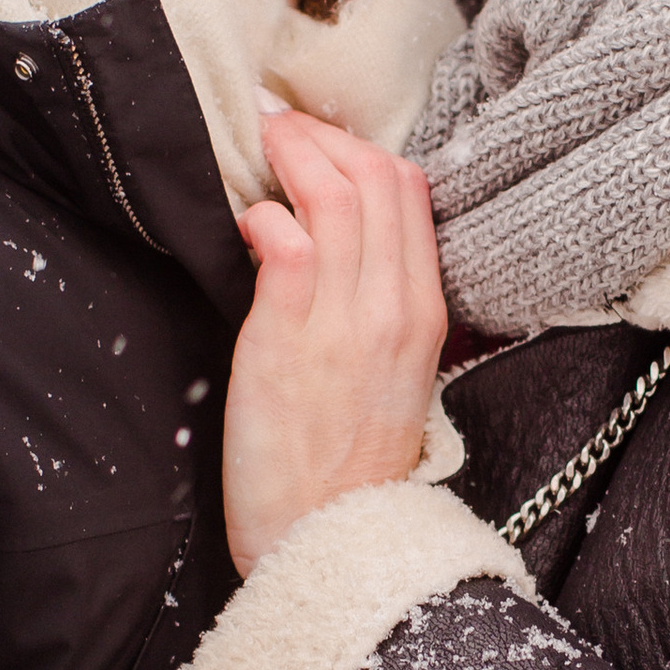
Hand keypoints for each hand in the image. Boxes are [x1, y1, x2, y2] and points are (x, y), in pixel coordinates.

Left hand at [223, 107, 444, 578]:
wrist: (328, 544)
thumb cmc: (344, 469)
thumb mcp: (385, 379)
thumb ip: (372, 310)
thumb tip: (331, 248)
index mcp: (424, 314)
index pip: (410, 194)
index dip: (361, 149)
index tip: (319, 140)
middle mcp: (395, 310)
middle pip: (376, 177)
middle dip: (322, 135)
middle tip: (277, 125)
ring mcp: (345, 325)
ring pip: (336, 196)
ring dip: (290, 155)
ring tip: (256, 145)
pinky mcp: (289, 345)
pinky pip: (289, 247)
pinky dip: (264, 214)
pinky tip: (245, 219)